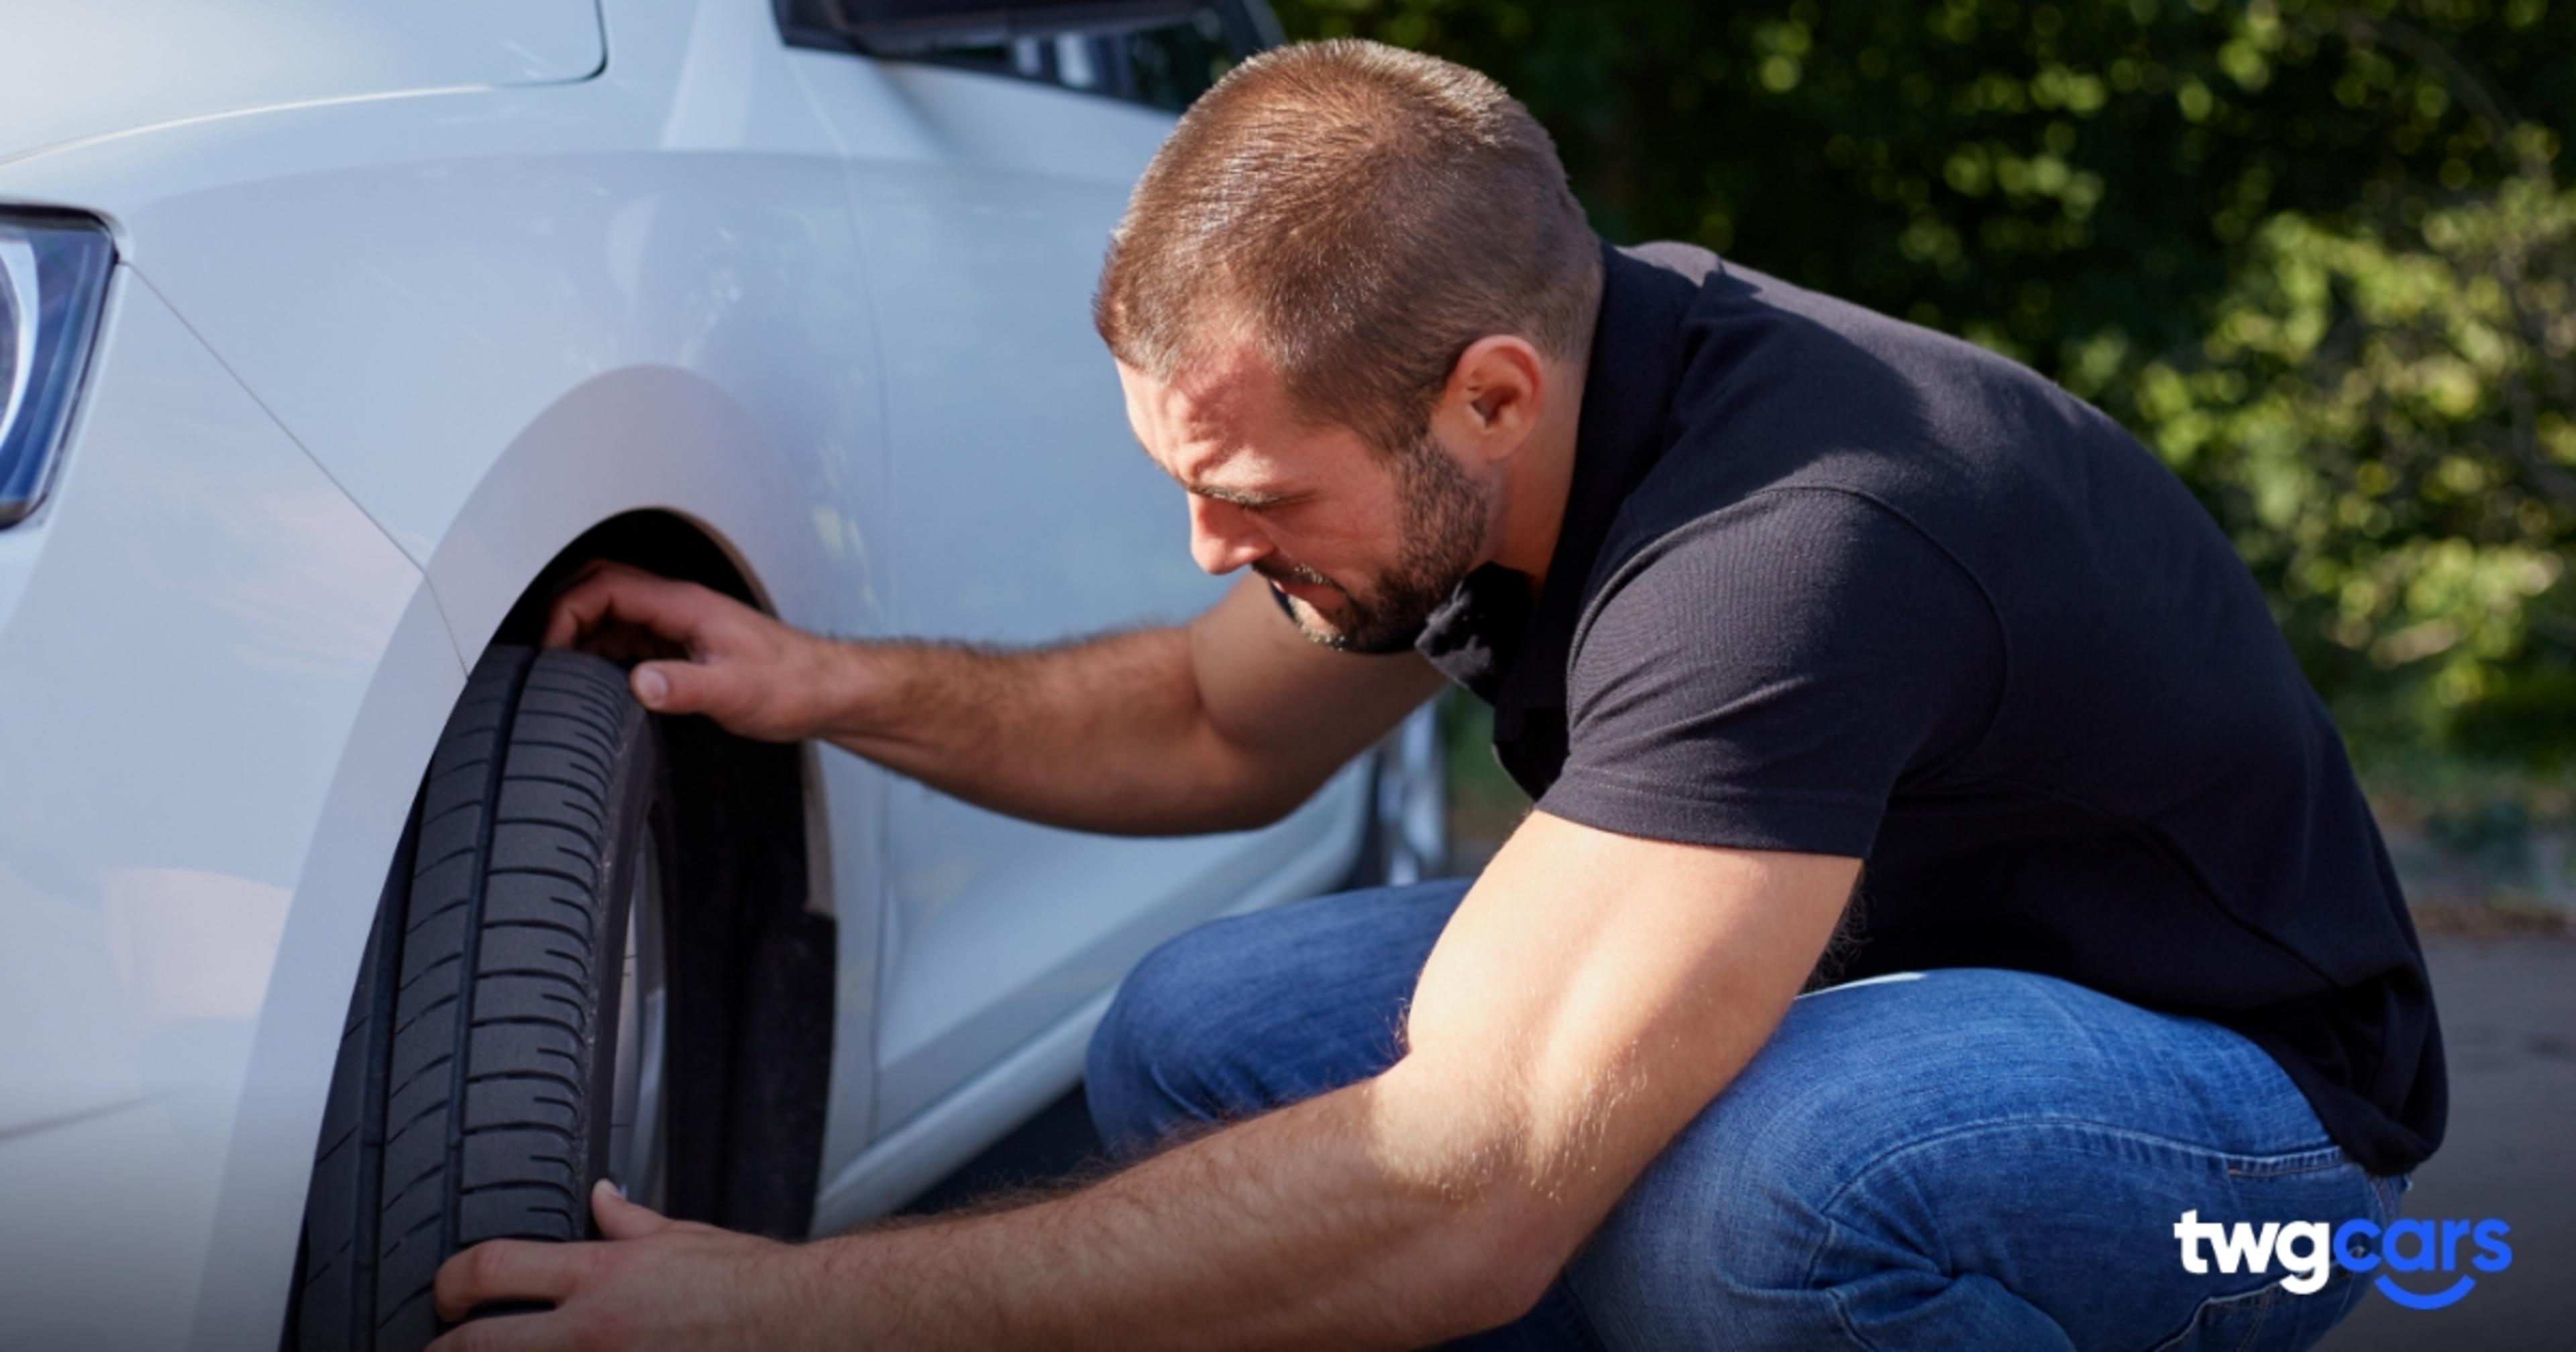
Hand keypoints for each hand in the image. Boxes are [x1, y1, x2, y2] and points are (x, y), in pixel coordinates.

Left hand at [428, 1181, 816, 1351]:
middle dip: (445, 1348)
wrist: (793, 1325)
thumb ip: (628, 1221)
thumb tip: (601, 1199)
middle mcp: (590, 1331)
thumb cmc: (745, 1285)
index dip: (452, 1282)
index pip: (492, 1268)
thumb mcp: (682, 1237)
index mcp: (600, 1275)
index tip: (449, 1294)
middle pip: (475, 1345)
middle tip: (443, 1344)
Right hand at [543, 560, 839, 741]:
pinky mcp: (685, 646)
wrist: (827, 691)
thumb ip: (682, 688)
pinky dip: (605, 654)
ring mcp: (681, 624)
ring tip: (563, 674)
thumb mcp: (734, 692)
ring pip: (614, 615)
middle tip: (545, 657)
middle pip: (602, 590)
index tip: (547, 647)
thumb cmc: (793, 684)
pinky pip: (631, 639)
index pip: (605, 587)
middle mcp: (679, 606)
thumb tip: (637, 684)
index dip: (565, 610)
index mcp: (685, 604)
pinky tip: (599, 683)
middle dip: (565, 615)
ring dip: (583, 636)